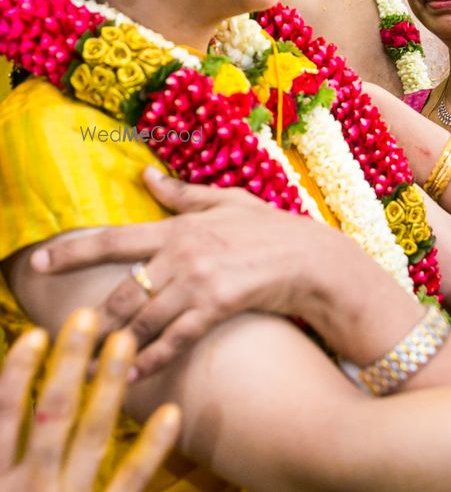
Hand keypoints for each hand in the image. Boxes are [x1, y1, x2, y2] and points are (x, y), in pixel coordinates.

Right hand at [0, 309, 179, 490]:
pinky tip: (172, 412)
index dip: (17, 373)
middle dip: (69, 362)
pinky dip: (150, 447)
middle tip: (87, 314)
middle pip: (52, 412)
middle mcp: (30, 484)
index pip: (6, 414)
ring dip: (110, 385)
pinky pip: (130, 480)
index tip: (36, 333)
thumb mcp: (5, 479)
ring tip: (126, 340)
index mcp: (0, 477)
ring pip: (91, 435)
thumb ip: (9, 439)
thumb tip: (10, 400)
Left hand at [31, 168, 359, 379]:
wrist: (313, 260)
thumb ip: (183, 194)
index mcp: (179, 228)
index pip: (113, 239)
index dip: (72, 250)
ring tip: (94, 359)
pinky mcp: (216, 308)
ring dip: (116, 342)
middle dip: (93, 316)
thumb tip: (146, 177)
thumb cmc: (273, 229)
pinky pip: (174, 338)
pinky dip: (151, 358)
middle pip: (121, 290)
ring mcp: (198, 283)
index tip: (39, 261)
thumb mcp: (228, 202)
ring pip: (142, 319)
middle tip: (70, 331)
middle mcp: (182, 255)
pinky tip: (134, 373)